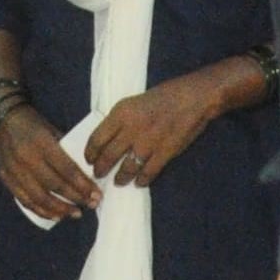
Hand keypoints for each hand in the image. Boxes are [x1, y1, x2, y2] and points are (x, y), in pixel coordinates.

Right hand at [0, 103, 101, 220]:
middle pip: (55, 185)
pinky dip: (41, 211)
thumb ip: (65, 152)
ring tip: (76, 213)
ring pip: (39, 197)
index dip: (83, 185)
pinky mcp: (6, 178)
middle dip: (76, 198)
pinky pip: (25, 200)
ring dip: (60, 209)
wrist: (2, 118)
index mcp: (41, 143)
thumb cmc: (32, 124)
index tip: (97, 195)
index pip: (66, 169)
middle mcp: (26, 157)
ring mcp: (14, 170)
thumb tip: (85, 176)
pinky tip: (56, 216)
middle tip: (92, 205)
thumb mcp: (52, 130)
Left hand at [84, 73, 224, 190]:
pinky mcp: (165, 153)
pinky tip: (139, 183)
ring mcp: (148, 143)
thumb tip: (108, 138)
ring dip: (120, 177)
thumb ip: (120, 120)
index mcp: (120, 113)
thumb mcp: (133, 103)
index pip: (97, 138)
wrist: (191, 98)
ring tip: (117, 181)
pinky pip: (149, 172)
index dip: (90, 152)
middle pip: (109, 156)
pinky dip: (142, 180)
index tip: (88, 159)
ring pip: (127, 167)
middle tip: (98, 174)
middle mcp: (131, 129)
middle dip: (101, 168)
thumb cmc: (161, 97)